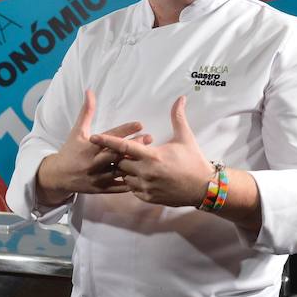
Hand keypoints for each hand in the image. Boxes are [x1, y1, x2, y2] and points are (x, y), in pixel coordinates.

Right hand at [37, 90, 147, 201]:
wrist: (58, 176)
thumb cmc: (70, 151)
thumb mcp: (77, 131)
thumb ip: (87, 112)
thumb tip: (90, 91)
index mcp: (88, 147)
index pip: (109, 137)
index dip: (124, 130)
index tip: (140, 124)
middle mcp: (93, 162)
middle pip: (116, 154)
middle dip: (133, 145)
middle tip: (149, 138)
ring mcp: (97, 177)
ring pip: (119, 171)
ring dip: (134, 163)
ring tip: (149, 156)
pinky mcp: (100, 189)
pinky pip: (118, 187)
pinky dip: (130, 182)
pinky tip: (142, 176)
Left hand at [90, 96, 212, 207]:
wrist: (204, 188)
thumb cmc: (194, 161)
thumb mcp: (185, 138)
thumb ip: (178, 117)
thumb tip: (180, 98)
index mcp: (152, 156)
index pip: (123, 146)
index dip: (106, 141)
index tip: (93, 136)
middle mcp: (145, 172)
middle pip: (120, 162)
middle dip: (120, 156)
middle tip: (128, 151)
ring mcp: (146, 187)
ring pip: (124, 176)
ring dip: (126, 170)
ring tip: (136, 164)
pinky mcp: (148, 198)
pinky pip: (132, 189)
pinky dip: (133, 182)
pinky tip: (142, 176)